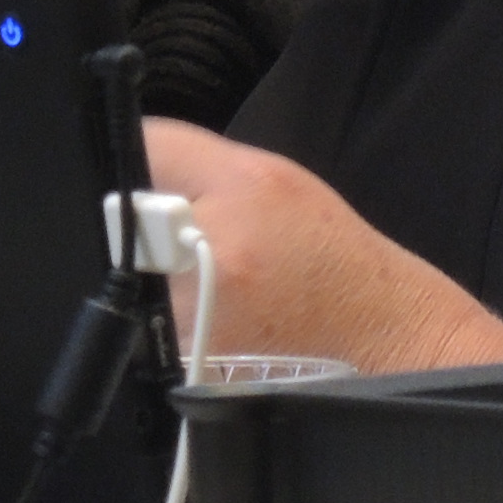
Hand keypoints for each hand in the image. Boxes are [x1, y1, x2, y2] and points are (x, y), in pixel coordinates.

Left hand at [142, 120, 502, 375]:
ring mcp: (198, 308)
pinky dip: (161, 317)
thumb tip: (132, 159)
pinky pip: (146, 323)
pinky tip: (206, 316)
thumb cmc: (329, 256)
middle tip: (180, 237)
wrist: (377, 332)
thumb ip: (201, 165)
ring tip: (205, 282)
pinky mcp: (189, 358)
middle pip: (125, 218)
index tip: (138, 170)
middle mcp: (216, 244)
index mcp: (245, 186)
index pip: (148, 145)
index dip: (136, 153)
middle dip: (139, 225)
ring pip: (129, 275)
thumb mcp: (276, 181)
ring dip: (148, 275)